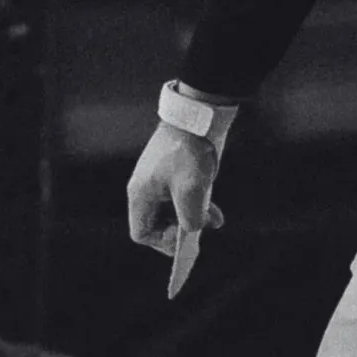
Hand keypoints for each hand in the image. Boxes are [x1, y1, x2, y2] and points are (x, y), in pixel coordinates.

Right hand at [127, 124, 225, 293]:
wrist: (198, 116)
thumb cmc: (188, 151)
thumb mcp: (192, 189)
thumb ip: (191, 217)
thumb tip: (195, 230)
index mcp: (141, 194)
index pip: (142, 233)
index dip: (162, 241)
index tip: (184, 238)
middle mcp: (147, 190)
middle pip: (159, 224)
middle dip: (182, 229)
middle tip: (203, 227)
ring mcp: (161, 181)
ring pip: (174, 212)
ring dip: (194, 217)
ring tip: (214, 218)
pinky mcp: (176, 174)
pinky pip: (182, 198)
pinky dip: (198, 205)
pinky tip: (215, 210)